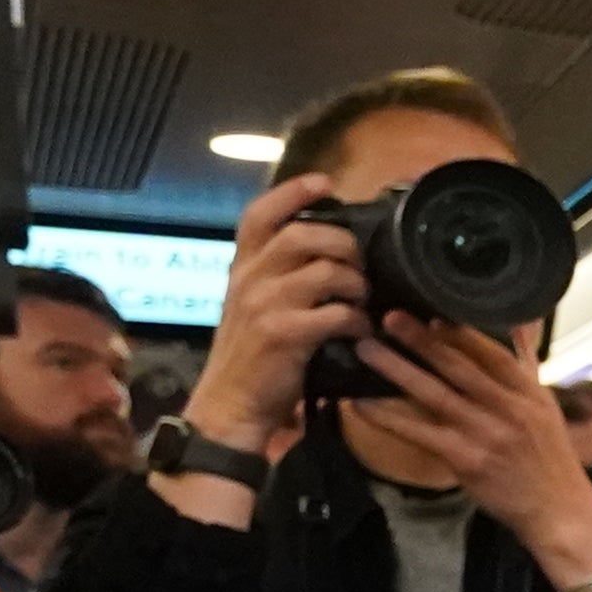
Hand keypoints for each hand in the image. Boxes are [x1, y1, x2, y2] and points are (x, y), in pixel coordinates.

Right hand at [177, 173, 358, 461]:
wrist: (229, 408)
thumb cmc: (251, 358)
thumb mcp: (252, 307)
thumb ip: (276, 277)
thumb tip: (327, 253)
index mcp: (241, 269)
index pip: (259, 214)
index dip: (293, 192)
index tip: (324, 183)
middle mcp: (249, 280)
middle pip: (303, 235)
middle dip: (344, 244)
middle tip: (361, 264)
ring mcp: (264, 306)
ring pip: (327, 271)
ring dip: (357, 284)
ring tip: (362, 300)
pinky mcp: (284, 335)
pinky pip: (336, 313)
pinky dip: (357, 320)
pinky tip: (359, 330)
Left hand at [344, 315, 591, 548]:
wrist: (559, 511)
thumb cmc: (551, 459)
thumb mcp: (546, 406)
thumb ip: (526, 365)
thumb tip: (519, 325)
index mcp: (528, 392)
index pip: (491, 352)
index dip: (460, 332)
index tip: (431, 311)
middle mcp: (508, 408)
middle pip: (459, 366)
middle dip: (422, 339)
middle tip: (390, 317)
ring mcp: (486, 434)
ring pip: (434, 394)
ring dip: (397, 369)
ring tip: (367, 350)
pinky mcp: (466, 460)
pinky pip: (419, 433)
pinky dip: (388, 417)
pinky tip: (361, 404)